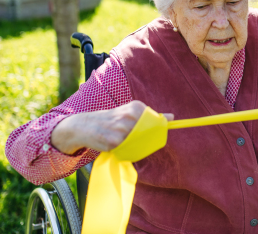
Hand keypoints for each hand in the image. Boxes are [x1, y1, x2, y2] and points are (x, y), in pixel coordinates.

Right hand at [51, 101, 173, 154]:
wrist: (84, 125)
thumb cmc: (111, 119)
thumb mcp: (129, 112)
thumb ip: (150, 116)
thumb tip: (172, 117)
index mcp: (135, 107)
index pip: (156, 121)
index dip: (156, 130)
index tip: (155, 133)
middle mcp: (129, 116)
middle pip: (150, 133)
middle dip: (147, 139)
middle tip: (137, 139)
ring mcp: (122, 130)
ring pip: (140, 143)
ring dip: (136, 146)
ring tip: (125, 141)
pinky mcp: (114, 142)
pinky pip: (128, 150)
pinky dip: (126, 150)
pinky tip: (117, 145)